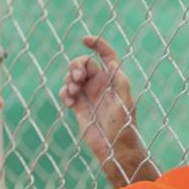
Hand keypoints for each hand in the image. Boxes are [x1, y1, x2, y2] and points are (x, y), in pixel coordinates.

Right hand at [59, 36, 138, 163]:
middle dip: (76, 65)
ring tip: (73, 93)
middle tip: (76, 77)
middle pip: (84, 64)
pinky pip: (66, 93)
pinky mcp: (79, 106)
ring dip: (69, 80)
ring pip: (73, 77)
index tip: (84, 40)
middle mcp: (100, 85)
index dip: (97, 44)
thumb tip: (111, 62)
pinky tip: (69, 103)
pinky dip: (64, 94)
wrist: (114, 149)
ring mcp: (89, 95)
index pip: (106, 56)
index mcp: (113, 80)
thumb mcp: (124, 102)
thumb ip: (118, 80)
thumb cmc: (124, 126)